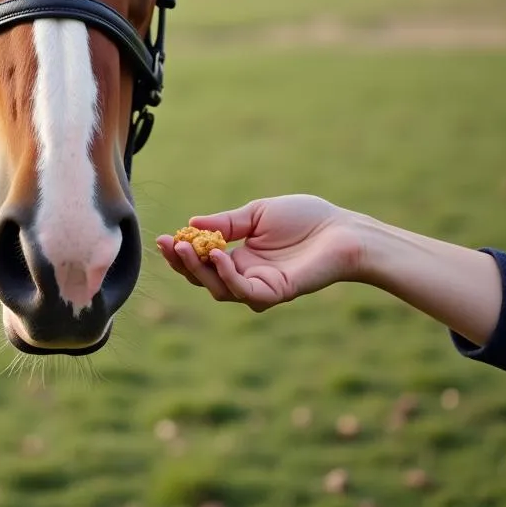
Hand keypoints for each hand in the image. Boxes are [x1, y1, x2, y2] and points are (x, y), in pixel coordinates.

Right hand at [156, 194, 365, 311]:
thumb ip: (226, 223)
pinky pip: (246, 292)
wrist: (342, 230)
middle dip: (183, 264)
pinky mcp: (277, 292)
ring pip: (220, 289)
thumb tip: (191, 224)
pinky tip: (219, 256)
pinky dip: (228, 276)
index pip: (204, 262)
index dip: (182, 253)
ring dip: (200, 270)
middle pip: (205, 279)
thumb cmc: (305, 218)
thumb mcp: (256, 214)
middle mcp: (247, 276)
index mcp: (241, 257)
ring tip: (186, 247)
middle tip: (167, 244)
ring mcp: (261, 287)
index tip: (163, 238)